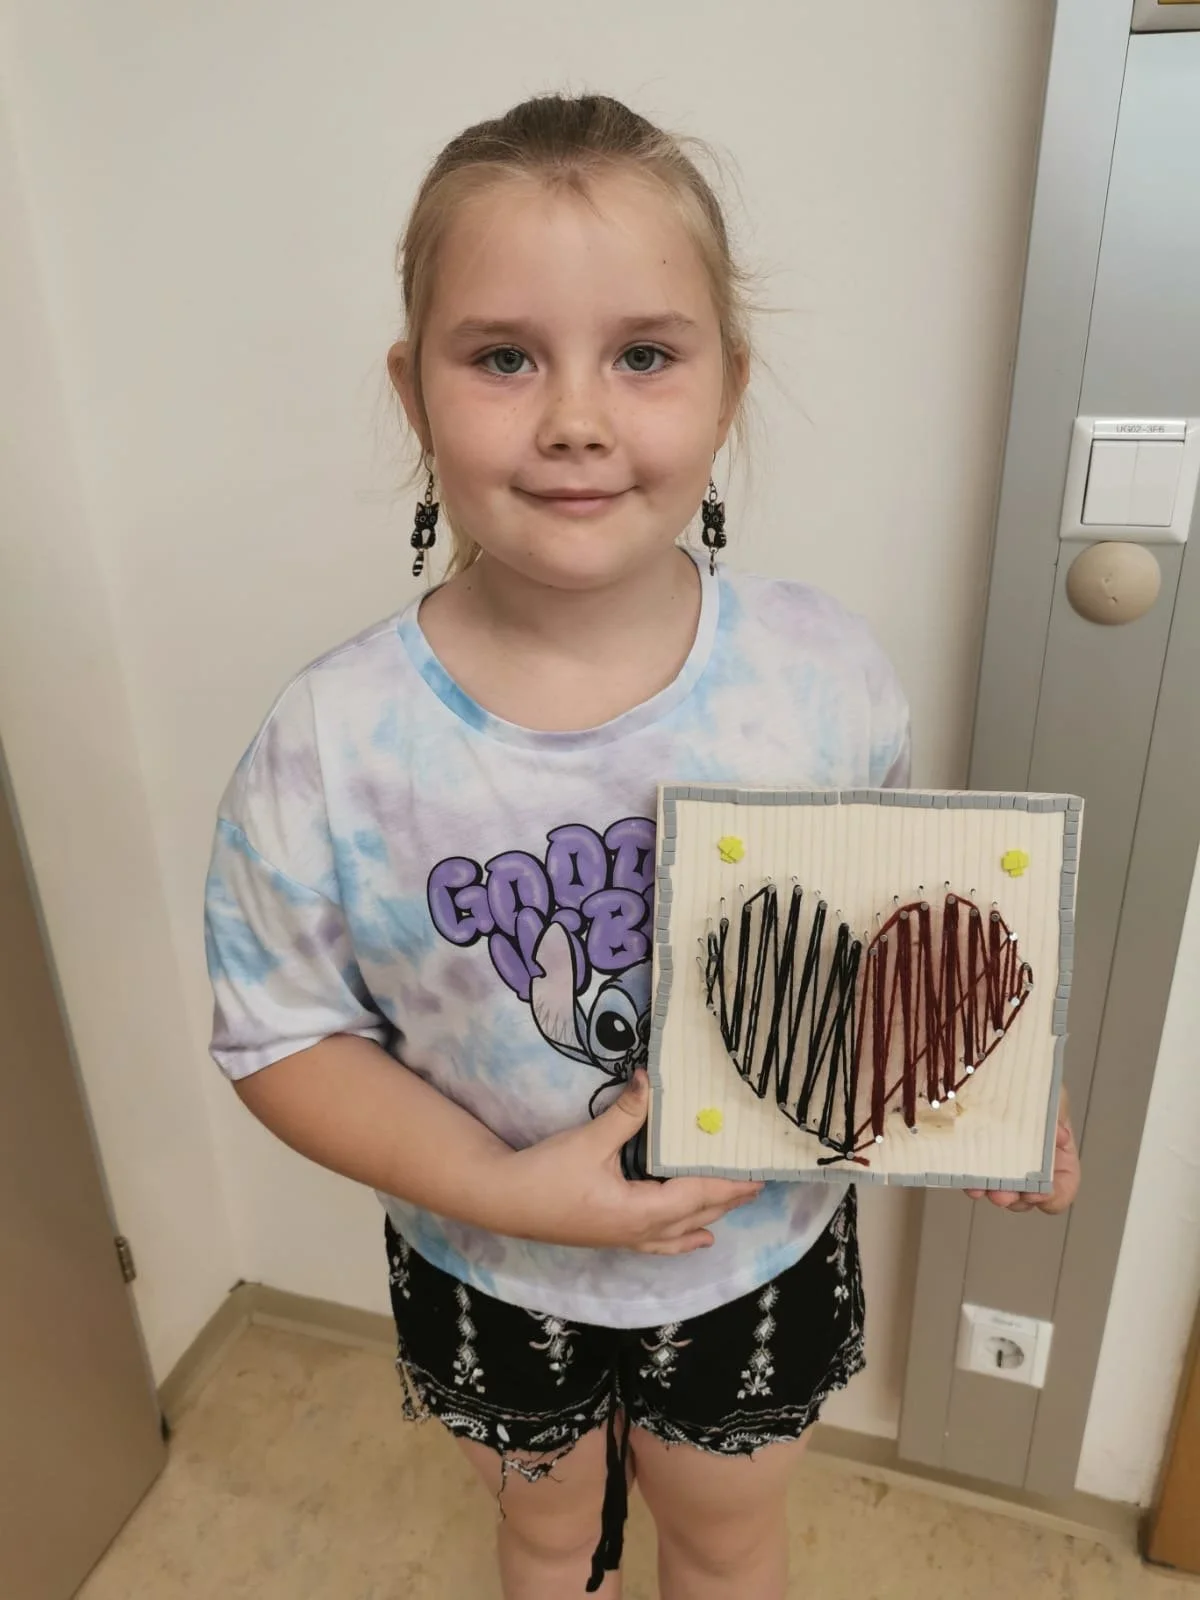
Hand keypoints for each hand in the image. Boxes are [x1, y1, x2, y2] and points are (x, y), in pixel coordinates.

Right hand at [495, 1071, 763, 1254]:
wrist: (503, 1202)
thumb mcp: (588, 1140)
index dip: (728, 1184)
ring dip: (711, 1216)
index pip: (697, 1196)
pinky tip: (697, 1241)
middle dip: (728, 1199)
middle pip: (697, 1215)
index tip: (757, 1173)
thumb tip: (651, 1079)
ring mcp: (626, 1238)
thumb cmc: (546, 1174)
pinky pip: (661, 1243)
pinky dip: (684, 1239)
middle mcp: (640, 1231)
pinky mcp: (613, 1236)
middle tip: (759, 1182)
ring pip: (681, 1231)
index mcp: (640, 1212)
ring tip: (737, 1204)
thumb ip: (625, 1113)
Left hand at [966, 1090, 1079, 1214]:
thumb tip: (1058, 1137)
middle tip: (1003, 1195)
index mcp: (1057, 1155)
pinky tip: (966, 1179)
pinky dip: (970, 1181)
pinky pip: (972, 1176)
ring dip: (991, 1193)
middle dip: (1015, 1198)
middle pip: (1028, 1197)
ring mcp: (1001, 1163)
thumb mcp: (1050, 1092)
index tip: (1037, 1193)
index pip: (1063, 1187)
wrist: (992, 1063)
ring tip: (981, 1189)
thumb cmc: (1029, 1081)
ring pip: (999, 1191)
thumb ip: (1056, 1113)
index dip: (1053, 1196)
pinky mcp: (974, 1156)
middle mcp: (1031, 1165)